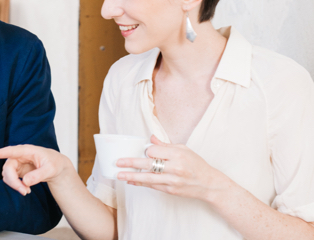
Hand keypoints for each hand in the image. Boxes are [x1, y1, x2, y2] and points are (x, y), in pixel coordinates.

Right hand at [0, 145, 69, 195]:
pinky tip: (26, 189)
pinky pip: (10, 180)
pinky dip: (16, 186)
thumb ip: (39, 175)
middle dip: (13, 182)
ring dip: (15, 185)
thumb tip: (25, 181)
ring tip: (27, 191)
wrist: (56, 167)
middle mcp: (19, 156)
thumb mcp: (51, 169)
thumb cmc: (54, 163)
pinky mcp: (16, 171)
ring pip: (7, 175)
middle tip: (24, 192)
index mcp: (27, 150)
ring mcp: (16, 163)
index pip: (10, 151)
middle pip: (8, 168)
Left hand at [116, 135, 230, 201]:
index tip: (145, 151)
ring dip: (132, 176)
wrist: (210, 184)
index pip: (154, 151)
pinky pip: (152, 186)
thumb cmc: (196, 164)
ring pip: (147, 178)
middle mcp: (175, 168)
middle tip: (118, 162)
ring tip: (119, 175)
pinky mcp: (170, 190)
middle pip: (148, 165)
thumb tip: (150, 138)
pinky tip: (131, 181)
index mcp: (178, 155)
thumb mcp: (184, 150)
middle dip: (131, 163)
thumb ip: (165, 145)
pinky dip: (140, 183)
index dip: (147, 151)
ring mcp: (172, 180)